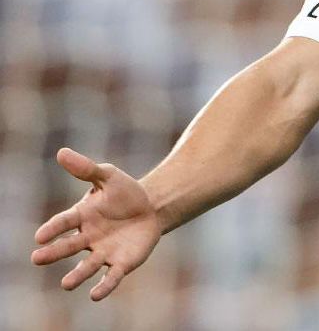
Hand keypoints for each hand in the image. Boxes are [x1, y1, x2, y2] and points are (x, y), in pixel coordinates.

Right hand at [31, 148, 161, 299]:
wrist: (151, 207)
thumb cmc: (125, 192)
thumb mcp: (109, 176)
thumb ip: (86, 169)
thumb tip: (61, 152)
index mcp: (82, 216)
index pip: (64, 222)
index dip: (52, 229)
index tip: (39, 236)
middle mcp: (88, 238)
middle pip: (68, 246)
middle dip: (53, 253)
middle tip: (37, 258)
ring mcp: (103, 252)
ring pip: (87, 266)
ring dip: (77, 275)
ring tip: (66, 284)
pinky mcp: (121, 263)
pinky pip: (111, 277)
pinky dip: (103, 286)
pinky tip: (95, 295)